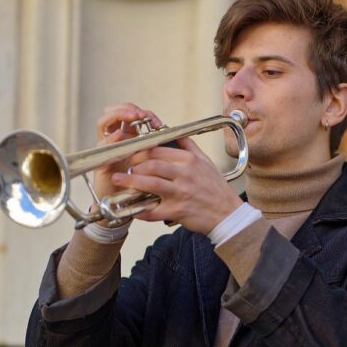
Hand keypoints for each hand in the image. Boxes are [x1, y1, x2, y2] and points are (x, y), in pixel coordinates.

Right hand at [93, 103, 162, 200]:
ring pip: (105, 122)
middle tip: (141, 114)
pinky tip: (120, 135)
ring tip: (133, 117)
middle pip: (116, 112)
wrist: (123, 205)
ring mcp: (106, 148)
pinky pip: (102, 144)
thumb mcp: (152, 166)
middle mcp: (116, 140)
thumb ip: (160, 151)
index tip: (156, 121)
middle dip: (129, 109)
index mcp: (129, 138)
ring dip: (119, 116)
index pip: (132, 115)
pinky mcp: (100, 159)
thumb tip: (177, 137)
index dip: (143, 114)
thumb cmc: (139, 185)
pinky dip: (111, 137)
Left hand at [111, 136, 242, 234]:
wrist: (228, 213)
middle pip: (151, 165)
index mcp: (189, 160)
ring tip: (118, 180)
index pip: (158, 150)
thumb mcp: (205, 161)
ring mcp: (181, 193)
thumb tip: (173, 132)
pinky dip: (140, 210)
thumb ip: (188, 146)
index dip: (140, 151)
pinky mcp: (178, 211)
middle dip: (133, 165)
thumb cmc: (215, 188)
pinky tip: (132, 208)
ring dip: (130, 182)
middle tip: (124, 167)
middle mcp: (184, 174)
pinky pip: (153, 210)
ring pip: (149, 184)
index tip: (131, 154)